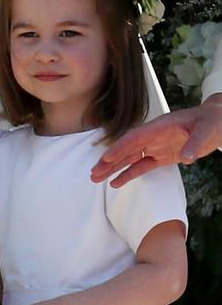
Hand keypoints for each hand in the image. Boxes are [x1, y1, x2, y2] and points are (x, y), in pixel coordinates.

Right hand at [90, 94, 221, 186]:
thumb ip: (196, 143)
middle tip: (94, 173)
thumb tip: (188, 158)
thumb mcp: (207, 130)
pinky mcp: (161, 156)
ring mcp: (156, 146)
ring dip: (113, 168)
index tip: (107, 158)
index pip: (136, 137)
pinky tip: (115, 183)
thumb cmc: (212, 121)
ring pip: (130, 159)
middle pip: (127, 149)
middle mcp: (154, 136)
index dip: (121, 147)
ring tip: (96, 178)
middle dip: (110, 161)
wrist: (217, 123)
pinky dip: (128, 174)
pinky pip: (141, 166)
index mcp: (160, 126)